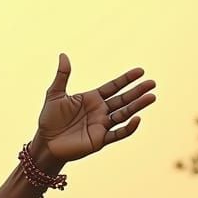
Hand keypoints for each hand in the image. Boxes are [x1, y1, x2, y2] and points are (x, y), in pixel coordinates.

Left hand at [36, 53, 156, 164]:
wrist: (45, 143)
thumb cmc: (49, 119)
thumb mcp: (54, 94)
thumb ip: (62, 76)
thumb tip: (63, 55)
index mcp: (92, 99)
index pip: (114, 87)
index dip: (126, 79)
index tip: (140, 71)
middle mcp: (100, 111)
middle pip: (123, 99)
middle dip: (137, 91)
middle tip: (152, 83)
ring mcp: (101, 126)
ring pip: (124, 114)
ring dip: (138, 106)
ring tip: (151, 97)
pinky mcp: (100, 140)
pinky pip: (118, 134)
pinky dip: (128, 127)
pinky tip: (137, 118)